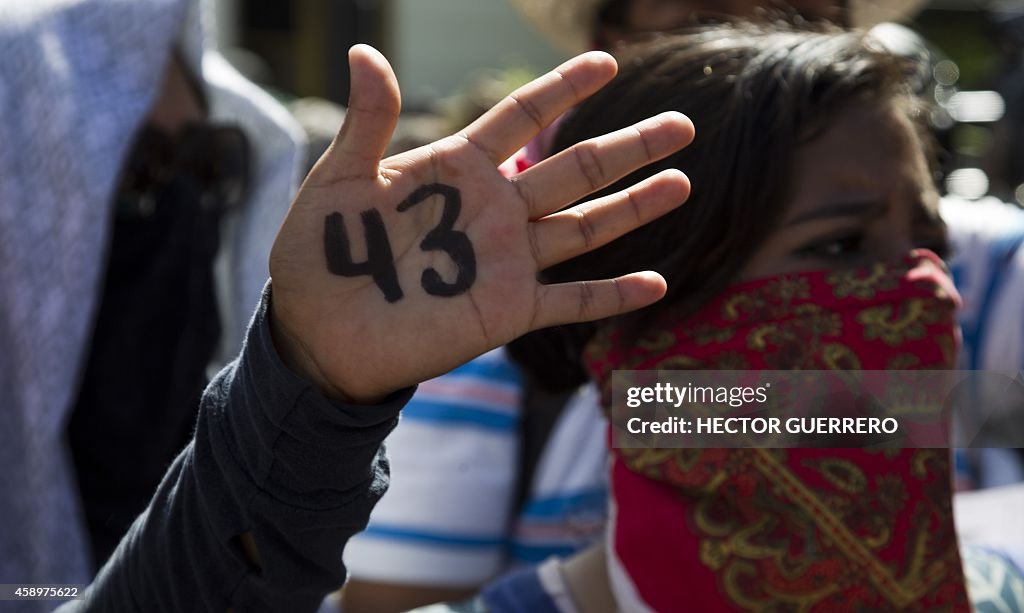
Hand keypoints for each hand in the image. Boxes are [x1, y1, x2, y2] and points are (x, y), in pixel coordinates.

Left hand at [269, 45, 693, 402]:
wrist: (315, 335)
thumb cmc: (321, 254)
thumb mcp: (339, 180)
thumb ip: (368, 122)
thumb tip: (364, 50)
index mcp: (456, 169)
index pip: (522, 118)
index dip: (564, 88)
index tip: (606, 62)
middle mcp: (493, 211)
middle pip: (575, 170)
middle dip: (628, 146)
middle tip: (681, 123)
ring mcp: (506, 262)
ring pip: (585, 228)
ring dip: (634, 206)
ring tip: (681, 182)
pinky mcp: (507, 311)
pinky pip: (571, 301)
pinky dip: (613, 295)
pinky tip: (655, 282)